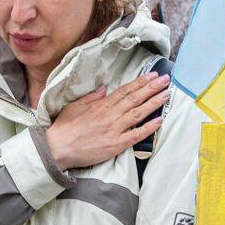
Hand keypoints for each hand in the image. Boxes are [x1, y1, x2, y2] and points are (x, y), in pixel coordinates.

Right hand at [44, 74, 168, 171]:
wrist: (57, 148)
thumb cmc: (64, 128)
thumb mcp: (75, 106)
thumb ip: (91, 97)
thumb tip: (104, 88)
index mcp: (101, 105)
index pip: (125, 91)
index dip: (140, 83)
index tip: (153, 76)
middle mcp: (110, 115)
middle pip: (135, 99)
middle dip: (152, 88)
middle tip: (166, 80)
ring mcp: (114, 130)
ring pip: (138, 114)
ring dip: (153, 104)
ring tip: (166, 95)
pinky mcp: (115, 145)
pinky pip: (135, 136)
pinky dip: (148, 128)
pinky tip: (159, 121)